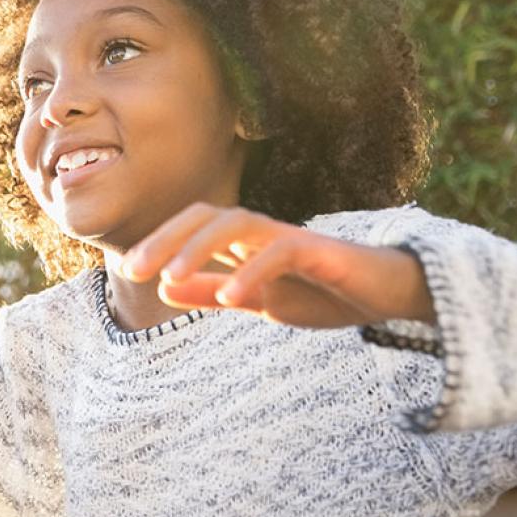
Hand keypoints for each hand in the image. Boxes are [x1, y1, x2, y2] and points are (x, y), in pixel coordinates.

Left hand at [122, 203, 434, 327]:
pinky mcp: (323, 253)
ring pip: (237, 223)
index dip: (159, 242)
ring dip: (198, 250)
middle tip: (134, 270)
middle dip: (166, 239)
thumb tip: (167, 289)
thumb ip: (215, 293)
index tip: (126, 270)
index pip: (194, 226)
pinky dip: (252, 272)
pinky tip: (230, 296)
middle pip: (206, 216)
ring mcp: (293, 238)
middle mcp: (265, 232)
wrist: (389, 296)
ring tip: (168, 280)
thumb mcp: (260, 300)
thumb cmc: (325, 292)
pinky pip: (282, 252)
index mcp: (246, 242)